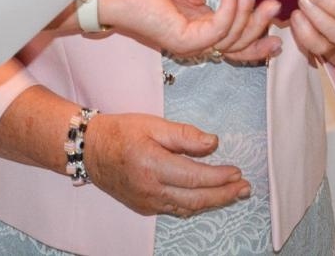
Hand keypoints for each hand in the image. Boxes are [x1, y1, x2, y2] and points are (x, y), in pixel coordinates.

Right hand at [83, 112, 250, 217]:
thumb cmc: (121, 132)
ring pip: (188, 208)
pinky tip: (208, 198)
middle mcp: (150, 189)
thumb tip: (213, 143)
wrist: (90, 151)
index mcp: (152, 165)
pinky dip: (195, 205)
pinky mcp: (144, 207)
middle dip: (224, 195)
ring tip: (234, 194)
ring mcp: (147, 202)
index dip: (219, 177)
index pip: (194, 177)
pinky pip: (175, 209)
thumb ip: (184, 135)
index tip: (237, 172)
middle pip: (196, 199)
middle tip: (245, 188)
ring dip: (213, 203)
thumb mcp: (152, 124)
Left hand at [98, 0, 278, 60]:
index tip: (281, 9)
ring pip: (235, 39)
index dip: (262, 28)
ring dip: (249, 12)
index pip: (240, 36)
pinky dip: (232, 9)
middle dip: (262, 22)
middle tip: (275, 2)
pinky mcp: (186, 41)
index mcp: (205, 23)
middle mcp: (201, 37)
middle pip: (243, 43)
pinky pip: (219, 30)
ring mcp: (193, 42)